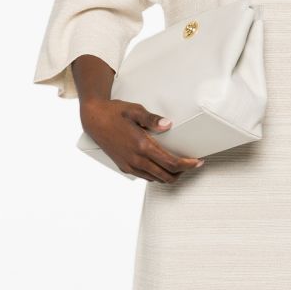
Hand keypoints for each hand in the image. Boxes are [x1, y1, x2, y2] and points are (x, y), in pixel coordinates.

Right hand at [80, 98, 203, 182]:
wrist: (93, 119)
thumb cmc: (114, 113)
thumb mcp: (135, 110)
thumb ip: (152, 119)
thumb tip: (168, 124)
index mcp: (142, 145)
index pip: (171, 163)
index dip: (187, 165)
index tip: (197, 162)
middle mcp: (136, 159)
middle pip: (166, 176)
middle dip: (182, 173)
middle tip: (191, 164)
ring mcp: (130, 165)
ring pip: (156, 179)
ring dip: (170, 175)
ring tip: (178, 166)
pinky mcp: (124, 167)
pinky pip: (146, 177)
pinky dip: (157, 175)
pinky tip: (161, 166)